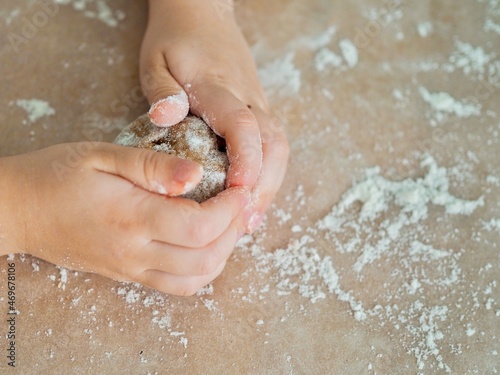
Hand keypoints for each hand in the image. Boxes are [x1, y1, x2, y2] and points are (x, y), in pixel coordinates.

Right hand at [0, 143, 249, 294]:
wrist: (18, 210)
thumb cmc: (57, 175)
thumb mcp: (103, 155)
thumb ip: (153, 166)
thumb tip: (198, 174)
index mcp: (131, 217)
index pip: (200, 227)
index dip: (230, 209)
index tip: (239, 187)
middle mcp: (135, 251)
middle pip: (206, 259)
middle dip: (234, 231)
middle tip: (238, 203)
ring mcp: (131, 268)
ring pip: (196, 279)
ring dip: (222, 253)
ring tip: (227, 223)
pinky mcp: (128, 274)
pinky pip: (176, 286)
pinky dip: (202, 269)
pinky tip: (204, 243)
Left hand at [140, 0, 289, 231]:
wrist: (203, 14)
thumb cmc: (175, 41)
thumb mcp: (156, 60)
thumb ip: (161, 90)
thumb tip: (167, 117)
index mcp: (219, 88)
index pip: (242, 125)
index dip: (245, 161)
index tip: (239, 192)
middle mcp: (248, 98)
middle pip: (274, 144)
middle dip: (265, 186)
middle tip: (245, 222)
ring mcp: (259, 104)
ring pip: (279, 148)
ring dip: (270, 186)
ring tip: (250, 221)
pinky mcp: (260, 110)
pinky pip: (273, 147)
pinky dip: (267, 177)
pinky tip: (253, 200)